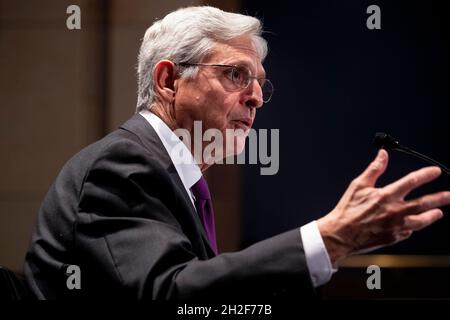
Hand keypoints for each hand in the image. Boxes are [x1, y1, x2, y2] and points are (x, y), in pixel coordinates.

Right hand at [317, 149, 449, 264]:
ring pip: (422, 220)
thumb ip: (374, 169)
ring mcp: (396, 226)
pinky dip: (413, 226)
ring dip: (432, 215)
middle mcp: (394, 211)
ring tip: (439, 212)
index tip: (435, 171)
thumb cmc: (347, 210)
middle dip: (440, 198)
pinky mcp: (394, 238)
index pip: (411, 181)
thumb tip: (383, 154)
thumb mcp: (358, 185)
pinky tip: (414, 224)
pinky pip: (409, 231)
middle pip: (424, 203)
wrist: (340, 235)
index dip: (426, 175)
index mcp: (386, 196)